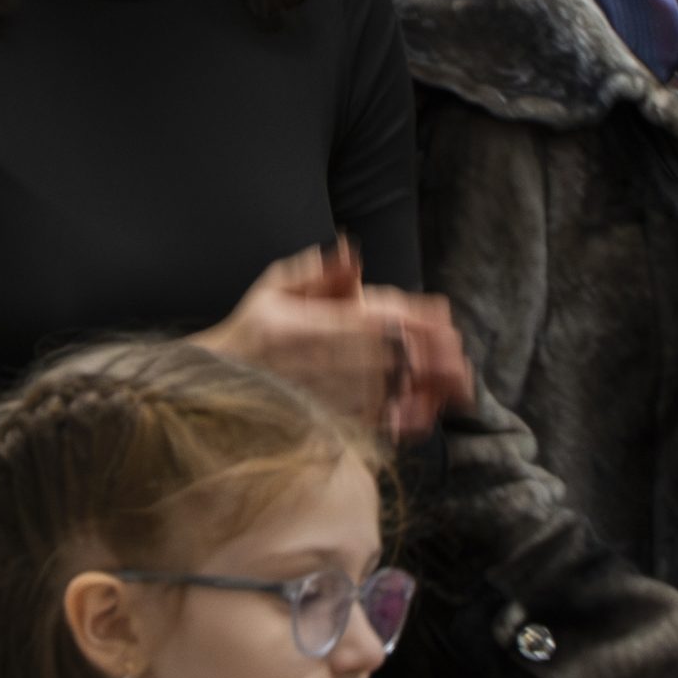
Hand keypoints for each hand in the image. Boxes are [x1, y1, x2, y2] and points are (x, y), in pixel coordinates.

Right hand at [192, 245, 471, 443]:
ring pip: (385, 391)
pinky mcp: (321, 421)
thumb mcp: (273, 288)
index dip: (414, 320)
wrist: (214, 384)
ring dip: (425, 390)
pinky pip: (367, 423)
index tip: (443, 321)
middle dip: (431, 358)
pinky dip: (400, 421)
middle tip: (462, 361)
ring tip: (457, 389)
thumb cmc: (250, 332)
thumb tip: (352, 253)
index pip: (374, 318)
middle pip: (388, 357)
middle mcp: (319, 360)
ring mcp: (322, 394)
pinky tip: (424, 416)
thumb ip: (316, 271)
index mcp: (309, 324)